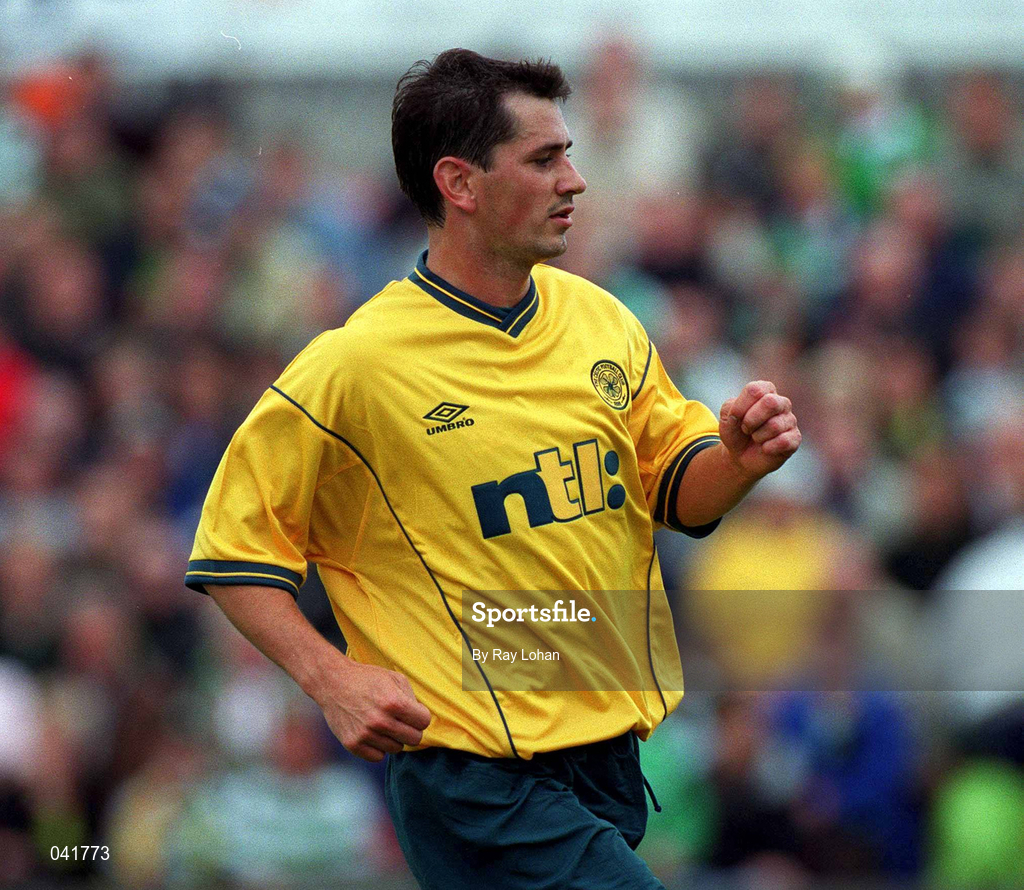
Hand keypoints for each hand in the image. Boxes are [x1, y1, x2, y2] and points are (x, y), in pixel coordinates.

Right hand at [316, 659, 431, 762]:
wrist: (333, 682)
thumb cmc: (367, 679)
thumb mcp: (394, 678)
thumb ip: (412, 698)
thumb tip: (420, 719)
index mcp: (394, 703)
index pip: (424, 722)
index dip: (420, 716)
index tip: (413, 712)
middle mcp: (380, 721)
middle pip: (414, 739)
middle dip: (411, 729)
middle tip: (401, 721)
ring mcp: (366, 734)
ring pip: (396, 749)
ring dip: (393, 738)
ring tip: (383, 723)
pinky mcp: (353, 744)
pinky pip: (378, 757)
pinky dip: (378, 747)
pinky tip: (373, 733)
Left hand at [718, 380, 799, 479]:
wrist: (741, 456)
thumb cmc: (736, 431)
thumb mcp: (726, 419)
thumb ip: (730, 410)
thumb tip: (740, 415)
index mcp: (765, 391)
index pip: (754, 390)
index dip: (740, 407)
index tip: (735, 417)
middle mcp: (781, 402)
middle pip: (770, 402)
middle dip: (751, 420)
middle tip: (746, 429)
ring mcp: (790, 420)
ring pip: (774, 425)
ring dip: (757, 436)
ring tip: (755, 438)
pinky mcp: (795, 438)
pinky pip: (784, 441)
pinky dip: (767, 447)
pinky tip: (765, 448)